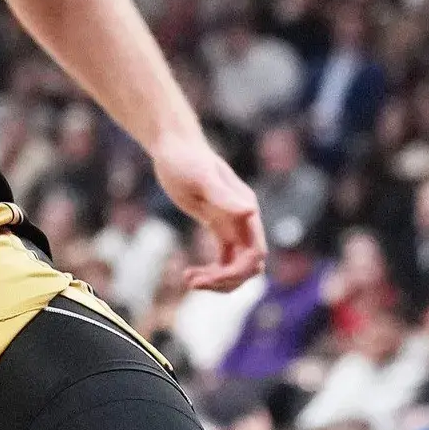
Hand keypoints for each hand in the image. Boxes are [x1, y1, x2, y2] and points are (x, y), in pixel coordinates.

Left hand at [152, 132, 263, 291]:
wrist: (174, 148)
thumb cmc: (185, 159)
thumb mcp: (202, 178)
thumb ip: (225, 195)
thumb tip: (251, 210)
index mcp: (245, 211)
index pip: (254, 254)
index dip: (236, 273)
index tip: (208, 278)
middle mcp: (244, 221)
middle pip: (247, 267)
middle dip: (224, 281)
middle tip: (192, 282)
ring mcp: (232, 225)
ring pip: (235, 267)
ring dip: (217, 280)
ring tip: (188, 279)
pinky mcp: (217, 226)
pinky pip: (223, 260)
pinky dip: (210, 271)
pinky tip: (188, 273)